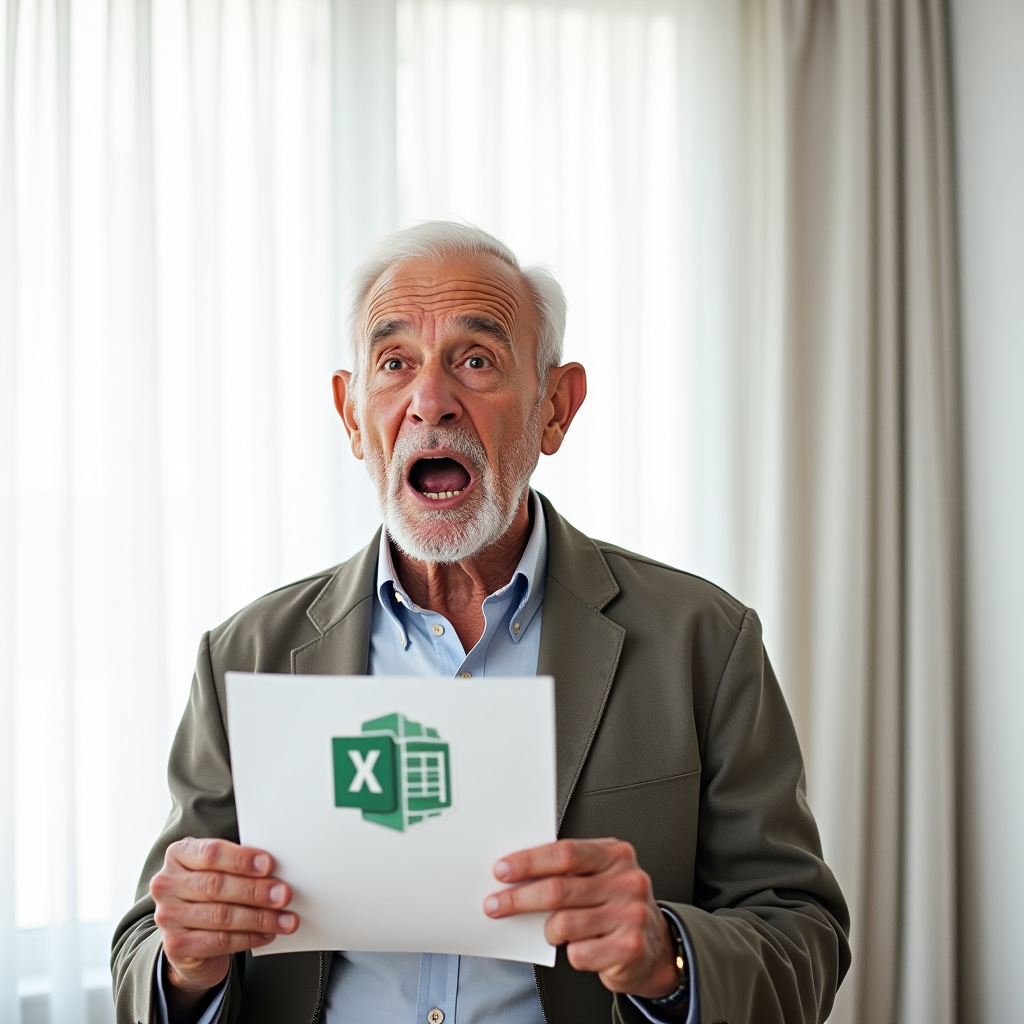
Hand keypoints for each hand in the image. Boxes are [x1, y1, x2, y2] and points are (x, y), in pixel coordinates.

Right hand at [150, 838, 298, 1011]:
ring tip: (285, 919)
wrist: (188, 935)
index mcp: (179, 854)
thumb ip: (238, 865)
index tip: (269, 864)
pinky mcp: (175, 946)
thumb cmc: (211, 892)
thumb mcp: (219, 870)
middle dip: (256, 891)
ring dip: (260, 918)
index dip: (241, 859)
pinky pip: (219, 941)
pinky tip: (268, 934)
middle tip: (284, 894)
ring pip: (221, 916)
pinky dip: (249, 938)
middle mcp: (166, 884)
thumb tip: (276, 871)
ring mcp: (167, 916)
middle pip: (217, 885)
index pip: (211, 853)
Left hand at [483, 838, 678, 998]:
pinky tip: (581, 947)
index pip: (565, 852)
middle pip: (558, 888)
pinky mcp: (630, 948)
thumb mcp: (599, 875)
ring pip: (564, 924)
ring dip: (548, 930)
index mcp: (616, 854)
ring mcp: (631, 914)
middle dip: (519, 898)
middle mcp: (627, 881)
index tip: (502, 870)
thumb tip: (517, 874)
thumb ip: (569, 870)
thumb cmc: (615, 905)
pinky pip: (579, 953)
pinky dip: (571, 953)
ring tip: (552, 931)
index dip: (529, 861)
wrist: (655, 946)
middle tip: (496, 905)